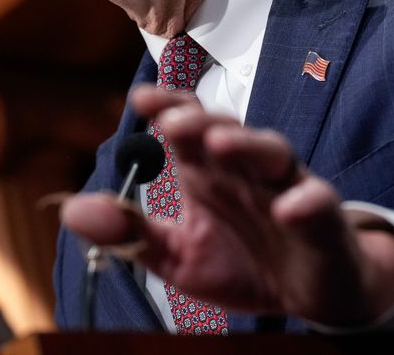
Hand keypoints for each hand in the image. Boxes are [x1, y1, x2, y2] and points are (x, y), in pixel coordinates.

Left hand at [61, 85, 393, 325]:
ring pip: (273, 153)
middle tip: (173, 122)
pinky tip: (287, 208)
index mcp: (210, 172)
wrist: (312, 295)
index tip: (141, 98)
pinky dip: (304, 203)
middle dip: (202, 122)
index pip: (189, 125)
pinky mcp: (322, 222)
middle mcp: (248, 170)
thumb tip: (71, 209)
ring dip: (247, 145)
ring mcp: (288, 190)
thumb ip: (130, 233)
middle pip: (228, 130)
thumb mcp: (177, 255)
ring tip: (221, 144)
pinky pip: (317, 204)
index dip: (169, 106)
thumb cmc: (244, 262)